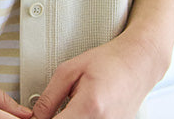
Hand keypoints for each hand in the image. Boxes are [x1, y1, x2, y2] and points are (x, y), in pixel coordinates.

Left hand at [31, 29, 168, 118]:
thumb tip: (35, 117)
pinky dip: (80, 118)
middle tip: (55, 108)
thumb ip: (49, 97)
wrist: (138, 63)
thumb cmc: (107, 61)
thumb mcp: (70, 70)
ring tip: (71, 106)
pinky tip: (82, 110)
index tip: (38, 116)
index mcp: (89, 107)